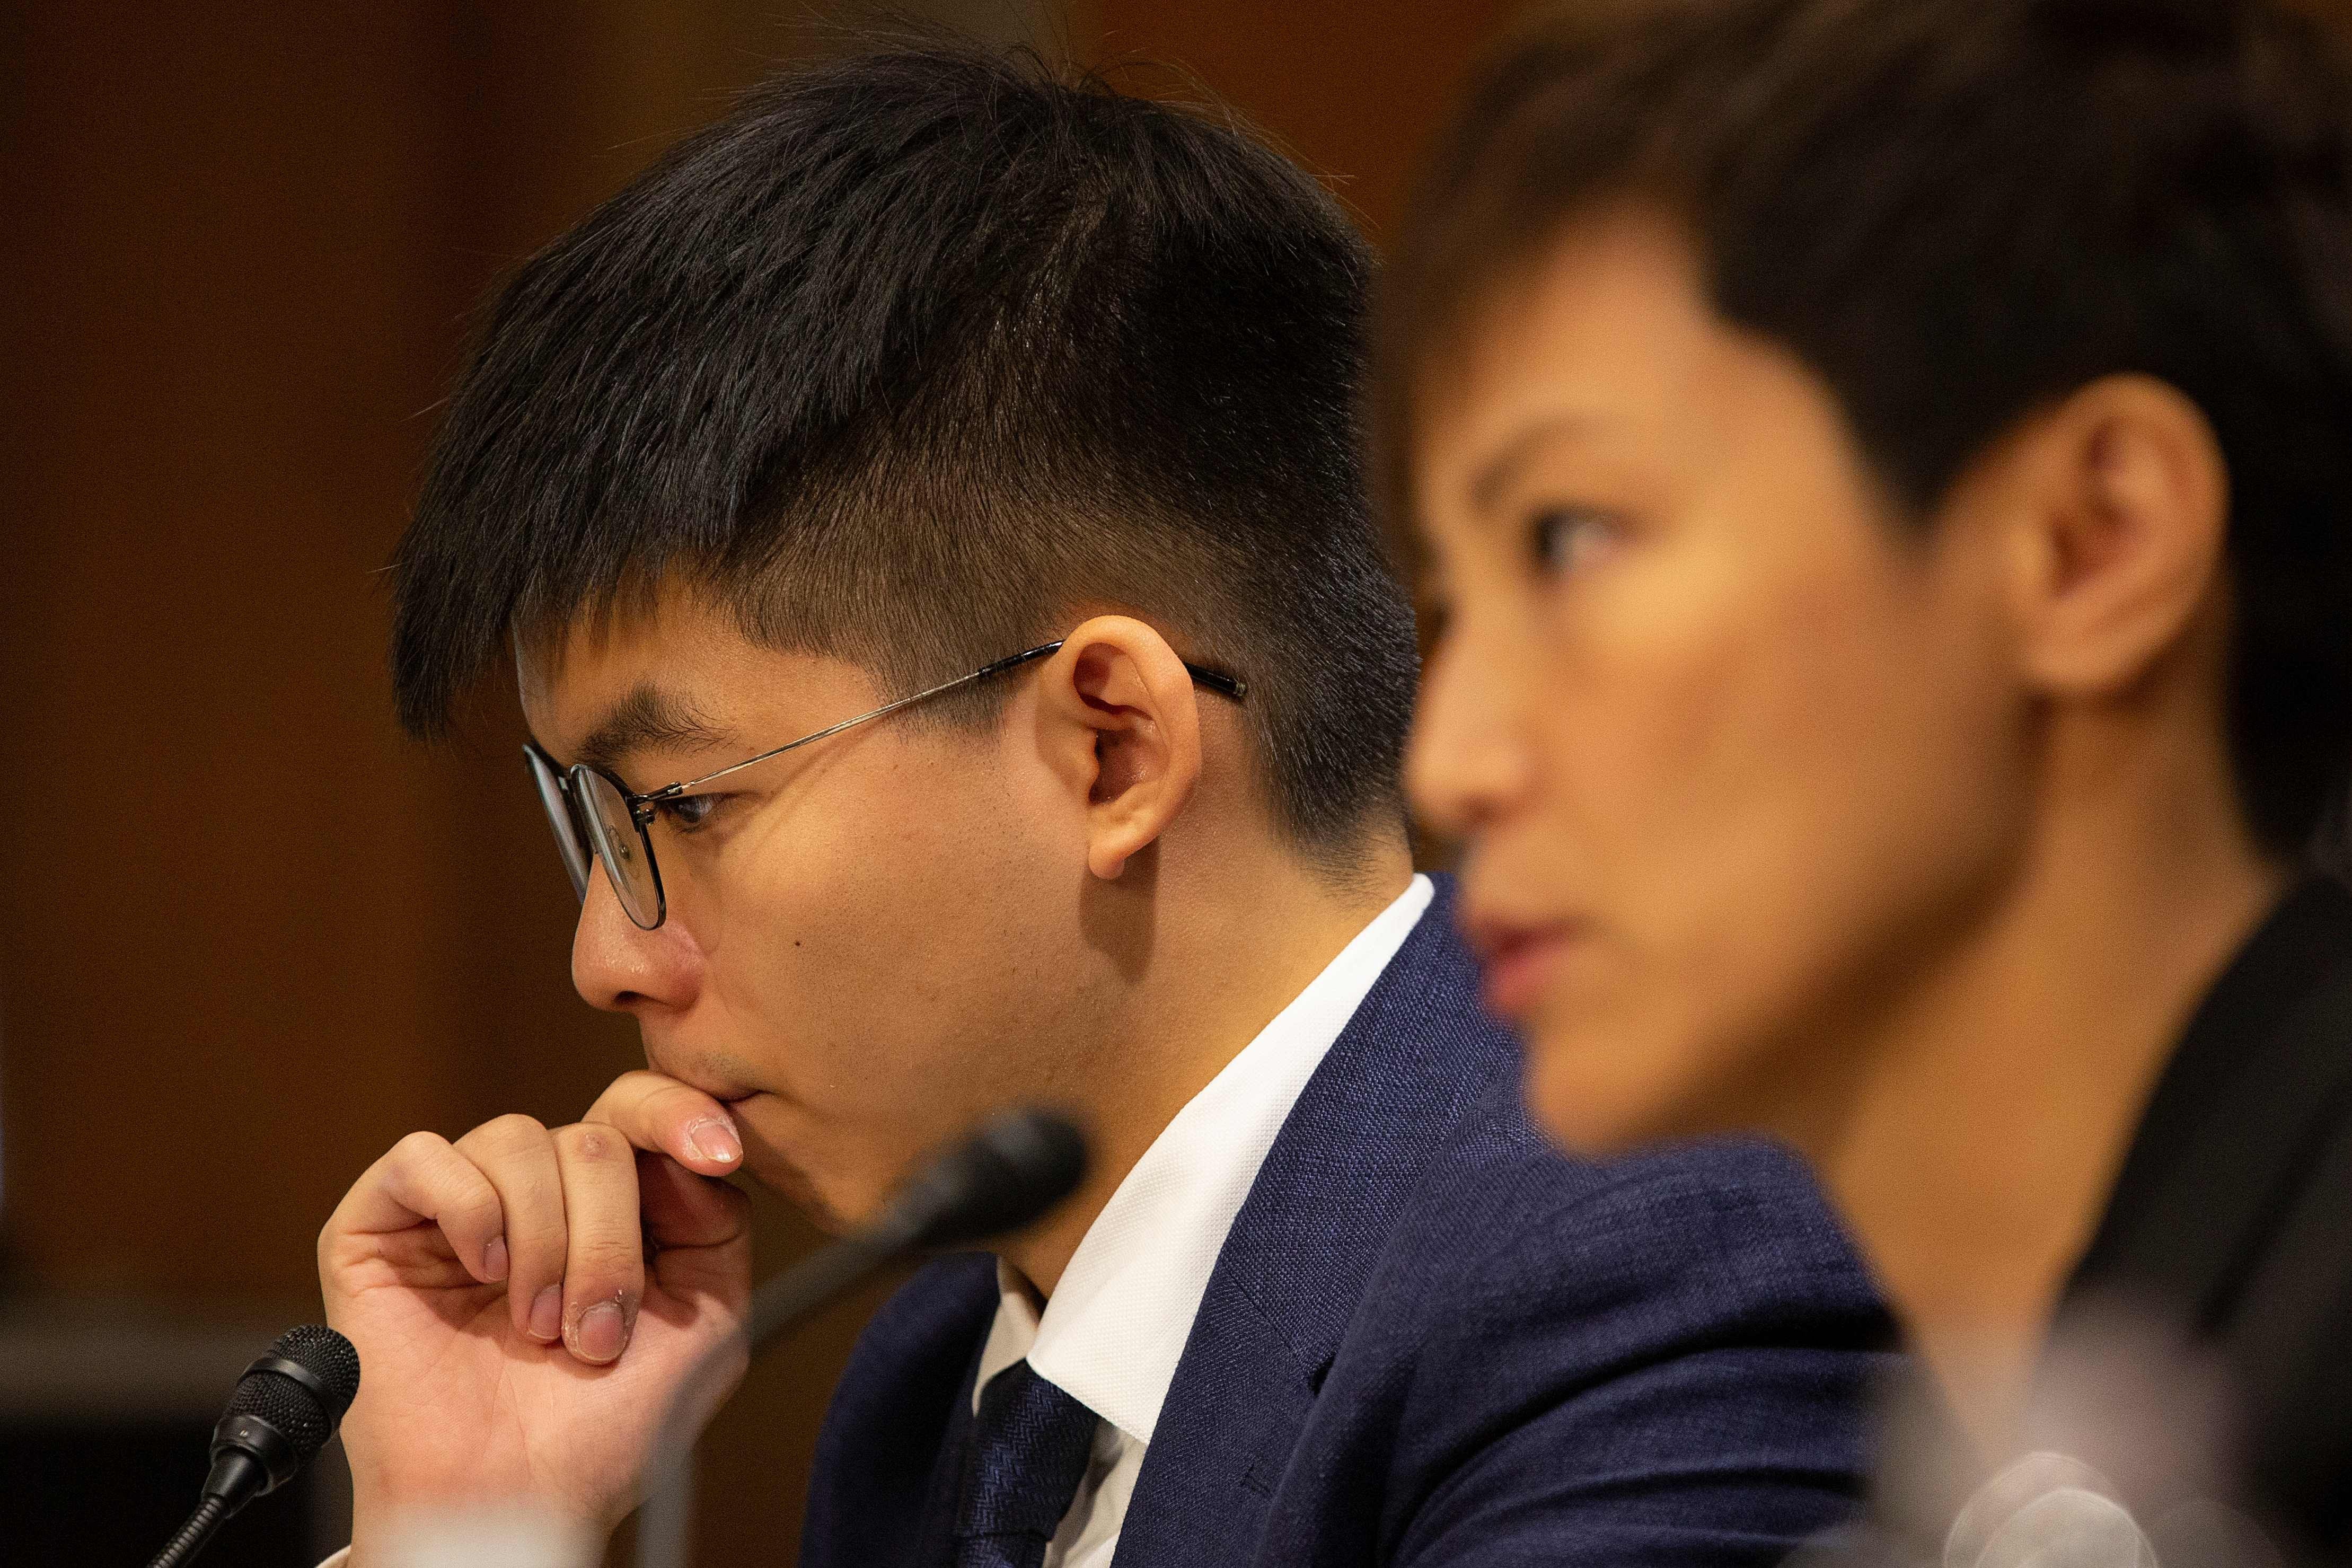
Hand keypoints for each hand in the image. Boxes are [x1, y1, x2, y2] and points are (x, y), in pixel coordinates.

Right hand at [319, 1087, 749, 1549]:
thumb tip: (684, 1154)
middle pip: (592, 1138)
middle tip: (595, 1332)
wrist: (518, 1499)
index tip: (717, 1153)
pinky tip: (482, 1270)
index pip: (639, 1109)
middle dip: (609, 1241)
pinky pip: (425, 1157)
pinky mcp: (378, 1224)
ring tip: (537, 1326)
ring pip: (517, 1139)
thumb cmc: (604, 1428)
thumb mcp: (706, 1322)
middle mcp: (535, 1194)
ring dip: (544, 1241)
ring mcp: (456, 1205)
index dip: (679, 1114)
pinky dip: (469, 1210)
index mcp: (607, 1206)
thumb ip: (717, 1225)